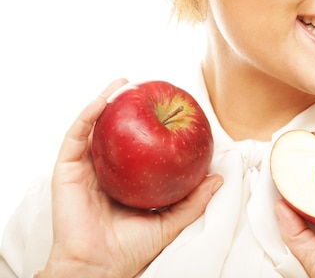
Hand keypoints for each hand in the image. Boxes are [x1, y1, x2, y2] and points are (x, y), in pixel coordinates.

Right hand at [39, 79, 222, 277]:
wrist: (100, 266)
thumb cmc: (131, 248)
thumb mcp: (170, 220)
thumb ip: (194, 200)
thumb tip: (219, 177)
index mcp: (123, 179)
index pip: (134, 145)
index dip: (146, 123)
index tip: (163, 104)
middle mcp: (102, 169)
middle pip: (112, 130)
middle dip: (125, 105)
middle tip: (142, 85)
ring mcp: (83, 168)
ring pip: (92, 127)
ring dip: (105, 101)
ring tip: (123, 83)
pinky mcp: (65, 171)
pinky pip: (75, 137)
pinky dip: (87, 116)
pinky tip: (102, 102)